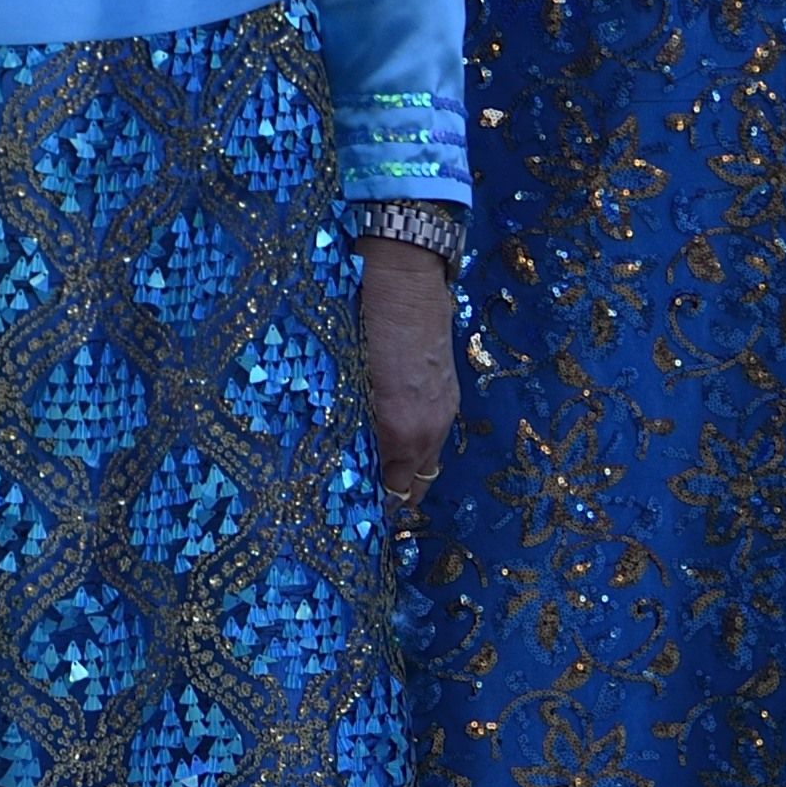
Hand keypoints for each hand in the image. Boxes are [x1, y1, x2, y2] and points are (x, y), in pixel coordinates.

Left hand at [360, 244, 459, 500]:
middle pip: (415, 483)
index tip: (349, 512)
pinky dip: (416, 447)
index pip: (391, 488)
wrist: (403, 274)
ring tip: (377, 477)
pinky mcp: (448, 391)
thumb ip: (347, 421)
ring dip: (405, 471)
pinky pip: (434, 435)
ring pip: (426, 460)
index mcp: (400, 427)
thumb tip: (336, 454)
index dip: (372, 503)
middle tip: (363, 504)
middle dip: (392, 497)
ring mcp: (444, 409)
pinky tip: (395, 441)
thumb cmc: (361, 321)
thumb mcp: (346, 377)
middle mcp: (429, 426)